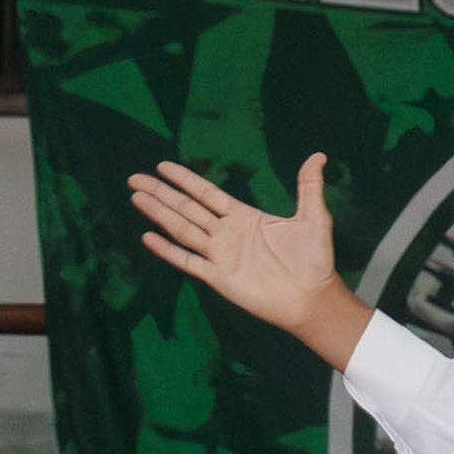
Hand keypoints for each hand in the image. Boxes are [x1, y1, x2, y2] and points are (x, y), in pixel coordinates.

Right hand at [130, 153, 340, 332]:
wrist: (312, 297)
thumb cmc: (314, 260)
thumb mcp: (314, 218)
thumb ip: (309, 187)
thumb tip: (318, 156)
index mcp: (243, 216)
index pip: (207, 193)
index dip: (185, 179)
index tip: (162, 166)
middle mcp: (227, 233)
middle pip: (187, 208)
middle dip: (161, 193)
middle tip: (134, 178)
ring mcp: (220, 255)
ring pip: (182, 229)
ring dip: (160, 213)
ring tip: (136, 197)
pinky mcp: (219, 277)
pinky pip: (188, 261)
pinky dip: (168, 250)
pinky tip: (148, 237)